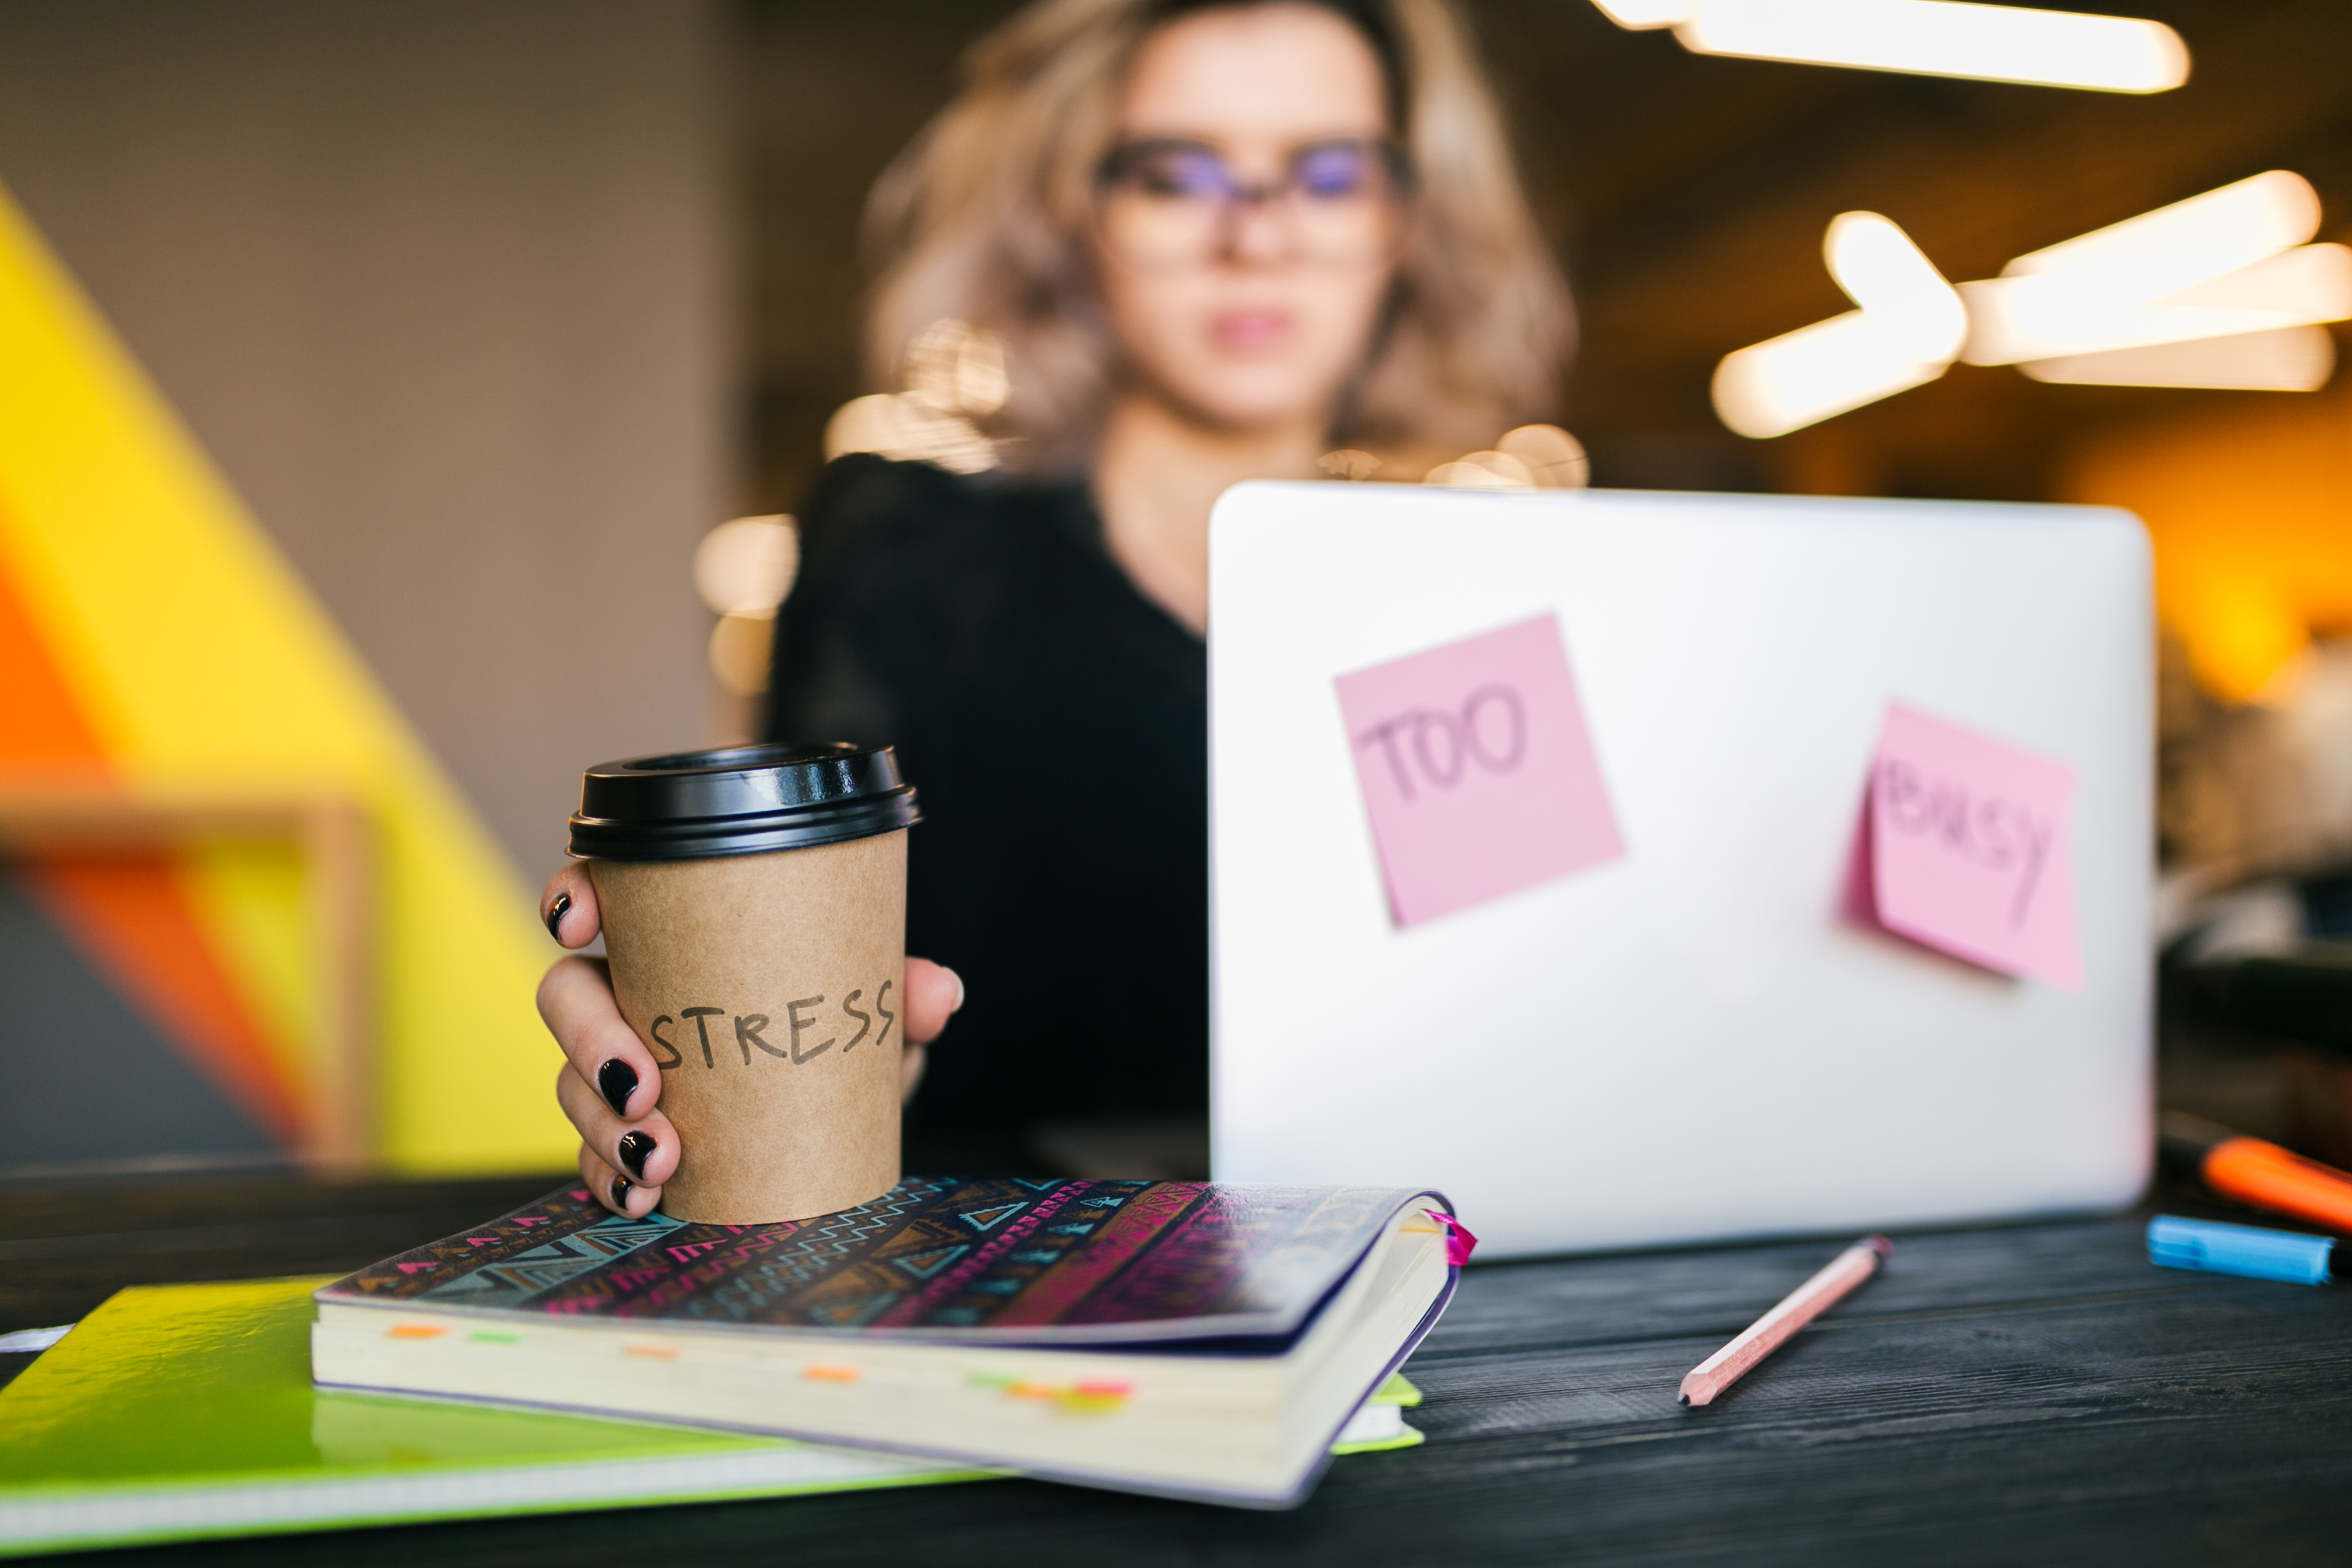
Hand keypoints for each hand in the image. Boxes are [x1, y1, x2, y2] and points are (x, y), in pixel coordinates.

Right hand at [535, 862, 964, 1216]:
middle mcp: (635, 996)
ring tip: (658, 1160)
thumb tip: (937, 993)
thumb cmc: (838, 1032)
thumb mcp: (875, 1011)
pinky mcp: (627, 1136)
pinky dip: (610, 1176)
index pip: (606, 893)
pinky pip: (593, 1155)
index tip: (580, 923)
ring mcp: (622, 1069)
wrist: (849, 1113)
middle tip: (641, 1088)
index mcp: (681, 939)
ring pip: (573, 1082)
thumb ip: (903, 993)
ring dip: (602, 1124)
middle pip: (569, 995)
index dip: (575, 896)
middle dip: (591, 1040)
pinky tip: (643, 1195)